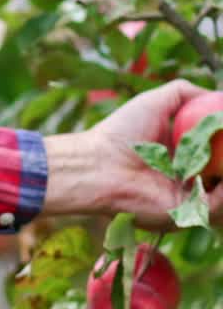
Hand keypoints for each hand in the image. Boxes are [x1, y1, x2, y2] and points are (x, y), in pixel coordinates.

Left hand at [42, 79, 222, 229]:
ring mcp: (187, 198)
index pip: (217, 153)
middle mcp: (186, 177)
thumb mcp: (154, 102)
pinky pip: (217, 205)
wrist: (99, 165)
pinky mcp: (185, 215)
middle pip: (222, 176)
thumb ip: (184, 93)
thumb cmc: (122, 133)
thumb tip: (218, 94)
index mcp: (180, 154)